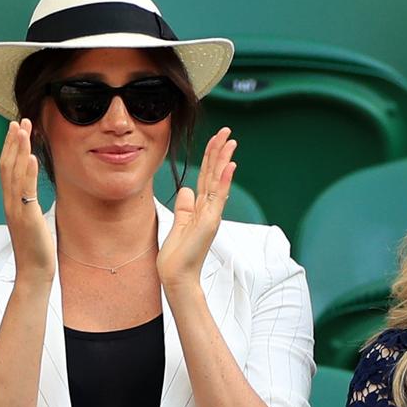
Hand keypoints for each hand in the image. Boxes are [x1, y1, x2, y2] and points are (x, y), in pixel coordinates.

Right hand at [0, 118, 55, 284]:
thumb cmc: (36, 251)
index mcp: (11, 204)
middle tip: (20, 121)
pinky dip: (27, 172)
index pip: (7, 169)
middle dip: (13, 142)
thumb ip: (29, 207)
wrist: (34, 273)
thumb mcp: (32, 223)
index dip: (11, 148)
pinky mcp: (27, 218)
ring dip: (19, 149)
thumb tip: (32, 198)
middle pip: (7, 166)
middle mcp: (10, 204)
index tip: (18, 130)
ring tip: (25, 130)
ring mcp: (16, 210)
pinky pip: (25, 191)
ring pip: (14, 174)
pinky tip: (31, 157)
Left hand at [156, 128, 236, 291]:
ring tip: (230, 141)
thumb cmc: (177, 255)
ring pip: (218, 182)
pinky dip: (224, 181)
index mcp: (202, 208)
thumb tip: (186, 190)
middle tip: (227, 132)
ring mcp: (211, 215)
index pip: (207, 177)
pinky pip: (218, 197)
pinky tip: (229, 166)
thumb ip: (185, 206)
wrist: (176, 275)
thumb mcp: (179, 223)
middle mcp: (209, 209)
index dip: (211, 158)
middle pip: (215, 175)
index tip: (216, 140)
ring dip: (224, 160)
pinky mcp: (210, 223)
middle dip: (220, 152)